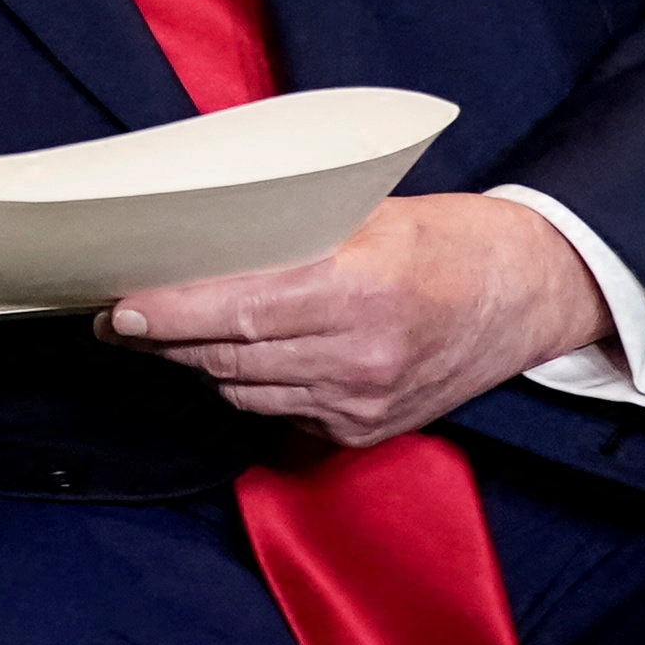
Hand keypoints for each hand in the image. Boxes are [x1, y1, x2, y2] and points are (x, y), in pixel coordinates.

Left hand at [107, 192, 613, 447]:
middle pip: (232, 356)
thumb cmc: (445, 239)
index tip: (121, 309)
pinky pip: (279, 410)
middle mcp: (362, 355)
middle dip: (166, 339)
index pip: (242, 309)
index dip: (174, 313)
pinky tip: (230, 359)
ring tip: (161, 336)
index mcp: (362, 288)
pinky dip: (247, 385)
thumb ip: (290, 231)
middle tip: (117, 319)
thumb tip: (198, 234)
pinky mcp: (365, 431)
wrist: (528, 292)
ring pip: (246, 389)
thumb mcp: (369, 212)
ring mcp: (364, 402)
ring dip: (198, 364)